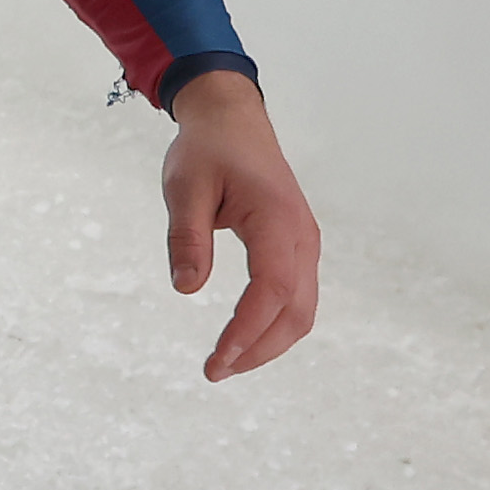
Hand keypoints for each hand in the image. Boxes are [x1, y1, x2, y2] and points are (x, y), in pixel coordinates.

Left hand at [159, 70, 320, 381]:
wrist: (233, 118)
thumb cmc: (207, 149)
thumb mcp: (185, 187)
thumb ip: (186, 236)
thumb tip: (186, 288)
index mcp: (277, 220)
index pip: (271, 291)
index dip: (246, 332)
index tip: (215, 360)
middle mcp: (302, 236)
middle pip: (296, 312)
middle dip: (258, 349)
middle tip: (213, 371)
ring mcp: (305, 242)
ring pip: (302, 310)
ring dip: (268, 343)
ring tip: (224, 362)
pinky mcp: (297, 246)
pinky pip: (296, 296)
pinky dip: (274, 324)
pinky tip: (243, 337)